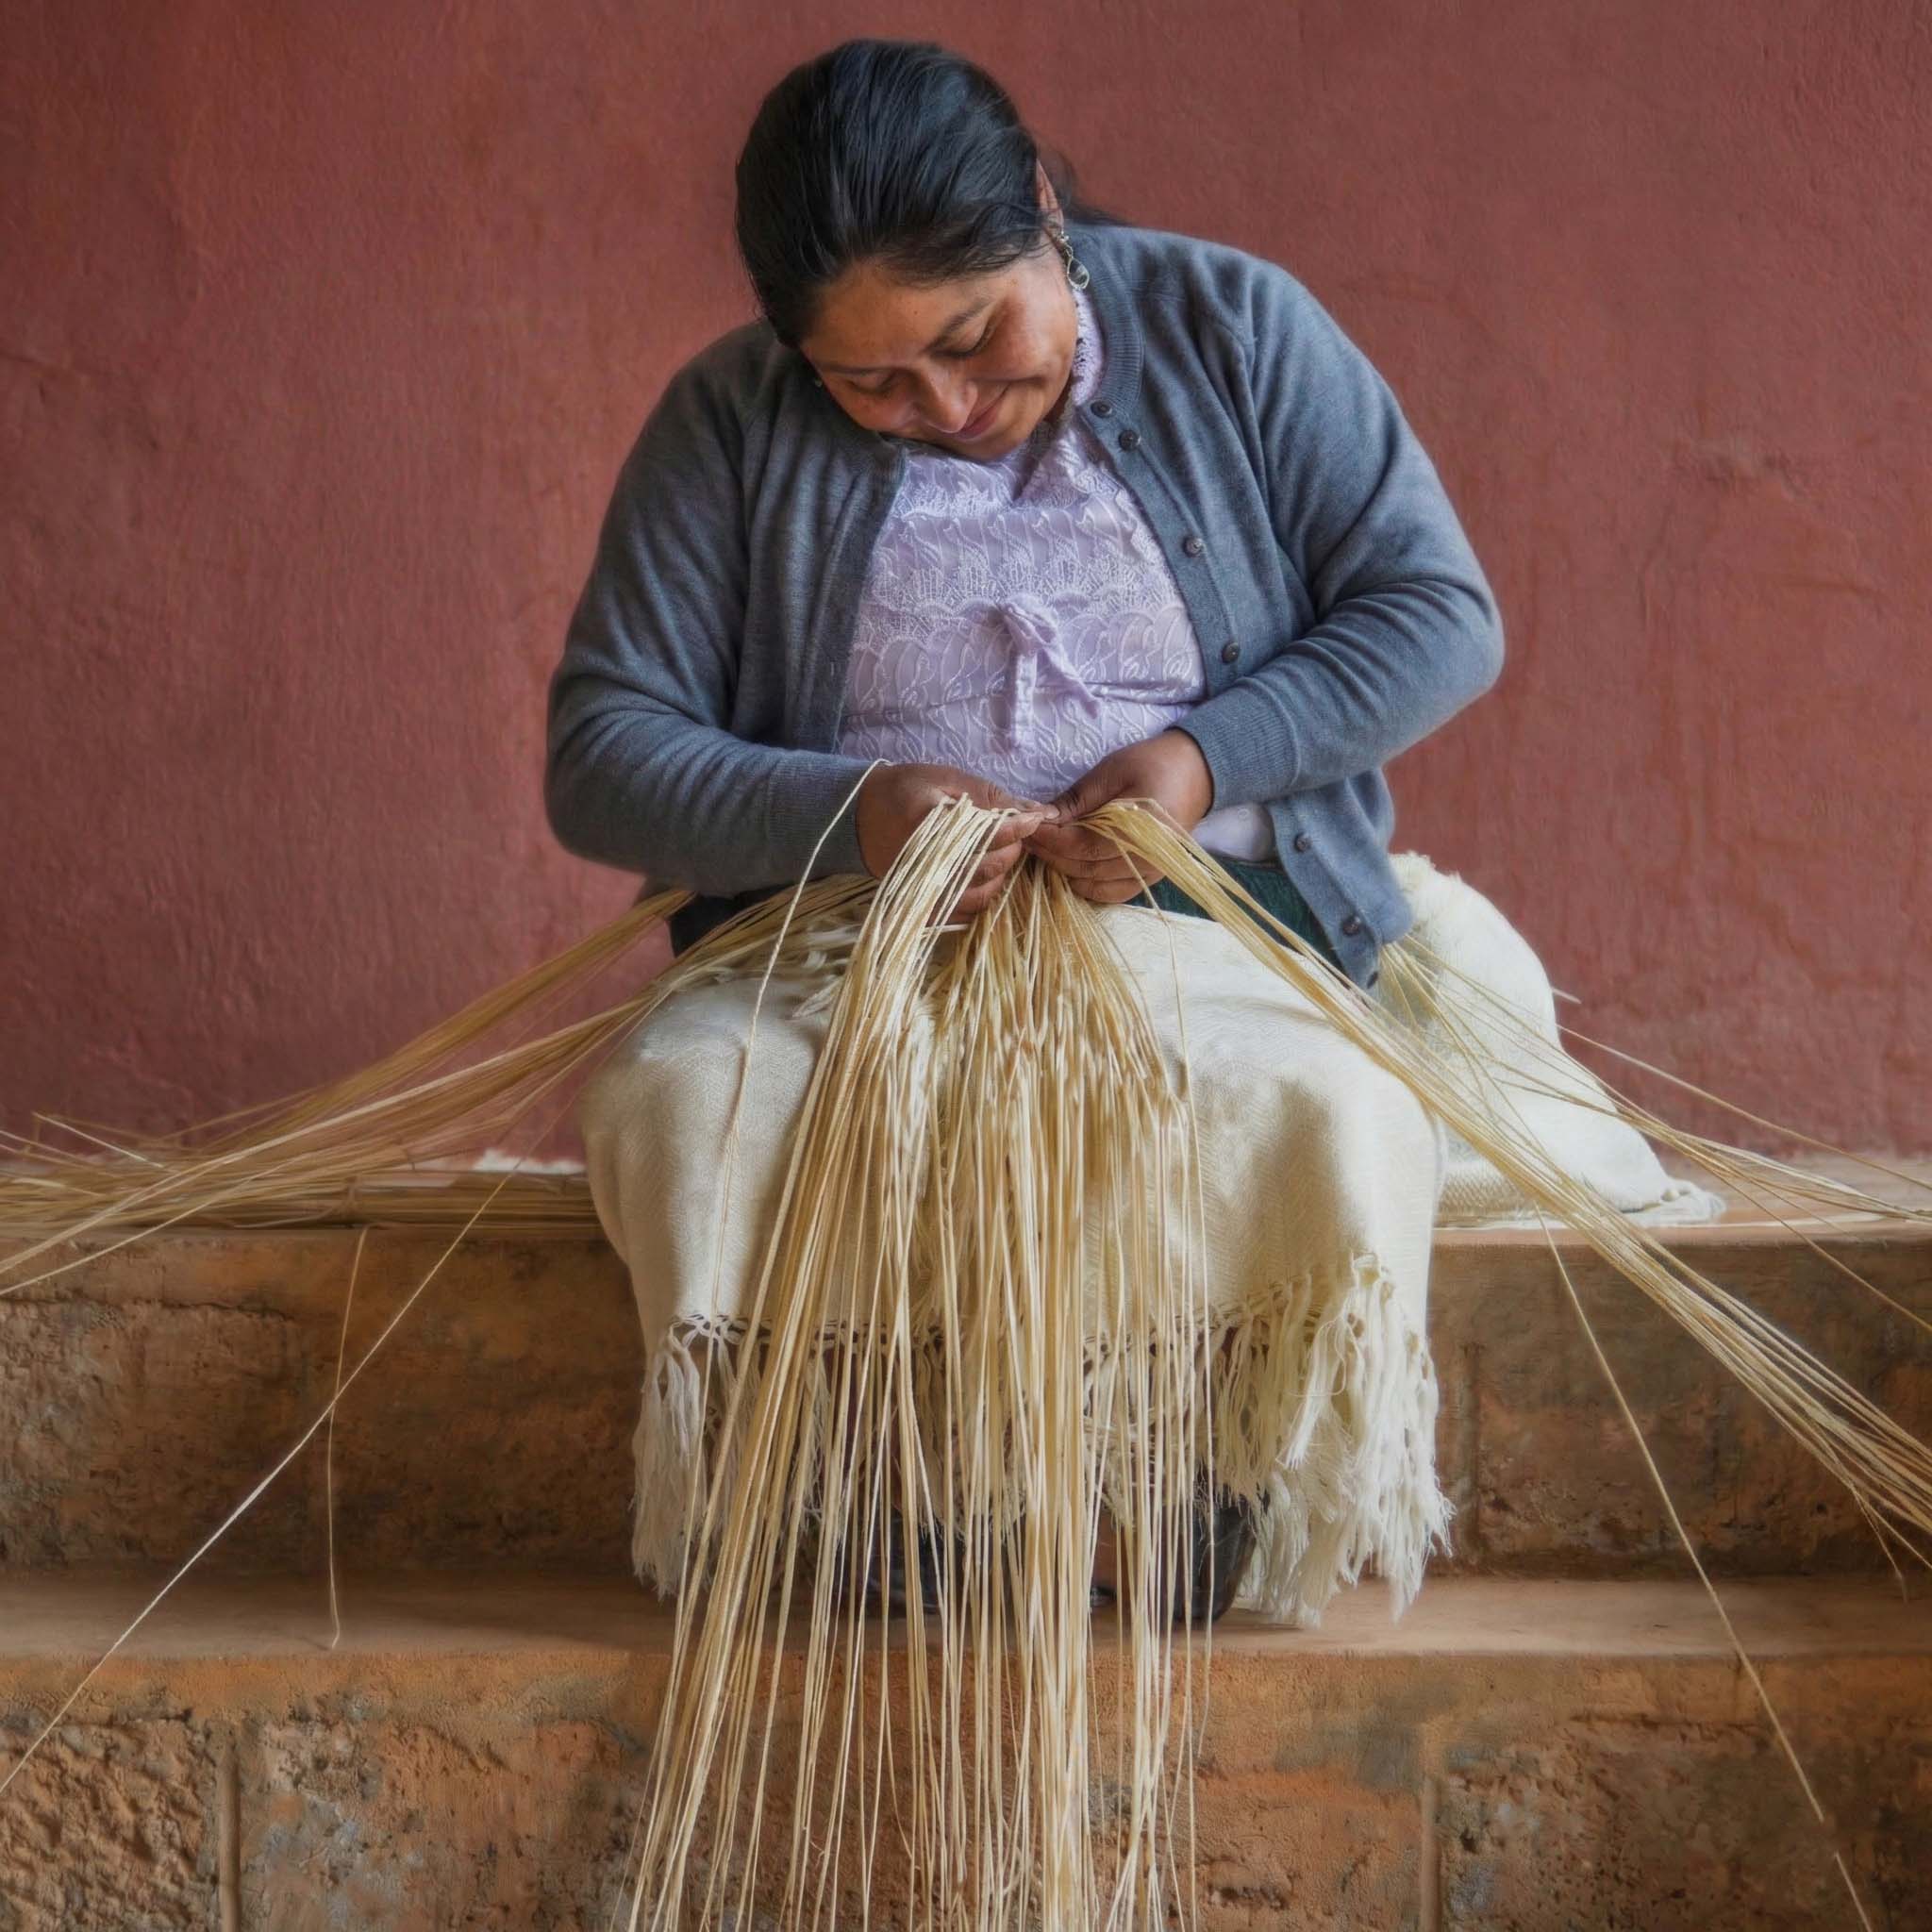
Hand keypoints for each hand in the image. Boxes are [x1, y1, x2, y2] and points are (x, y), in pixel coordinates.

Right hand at [854, 762, 1046, 915]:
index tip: (1034, 819)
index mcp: (929, 824)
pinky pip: (963, 912)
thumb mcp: (945, 780)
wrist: (857, 817)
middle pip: (989, 866)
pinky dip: (980, 896)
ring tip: (996, 855)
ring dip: (999, 875)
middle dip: (1011, 851)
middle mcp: (926, 862)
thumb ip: (990, 795)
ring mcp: (923, 889)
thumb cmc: (903, 791)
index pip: (989, 833)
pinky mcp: (921, 906)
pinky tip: (979, 877)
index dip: (1019, 827)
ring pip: (981, 894)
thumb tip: (1036, 811)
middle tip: (1011, 836)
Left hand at [1024, 729, 1213, 903]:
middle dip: (1051, 854)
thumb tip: (1040, 817)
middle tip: (1028, 838)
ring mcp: (1152, 872)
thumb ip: (1076, 799)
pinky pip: (1111, 893)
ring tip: (1045, 849)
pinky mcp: (1151, 878)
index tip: (1027, 827)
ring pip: (1095, 885)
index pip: (1084, 845)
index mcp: (1142, 827)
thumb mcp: (1111, 771)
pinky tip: (1069, 865)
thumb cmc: (1153, 764)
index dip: (1051, 840)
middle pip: (1086, 868)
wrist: (1196, 773)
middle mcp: (1149, 857)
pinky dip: (1086, 884)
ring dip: (1064, 870)